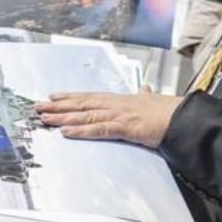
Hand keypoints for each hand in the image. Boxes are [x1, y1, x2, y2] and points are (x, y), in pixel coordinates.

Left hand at [34, 88, 182, 148]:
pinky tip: (66, 132)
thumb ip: (145, 96)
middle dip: (58, 106)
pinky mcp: (124, 128)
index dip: (70, 97)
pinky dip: (81, 131)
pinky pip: (98, 130)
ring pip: (84, 116)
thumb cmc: (170, 111)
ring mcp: (118, 115)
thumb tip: (145, 89)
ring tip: (44, 118)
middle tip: (37, 107)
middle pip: (81, 105)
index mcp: (120, 100)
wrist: (183, 118)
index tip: (53, 96)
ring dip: (62, 117)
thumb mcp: (153, 101)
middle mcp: (115, 105)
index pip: (89, 97)